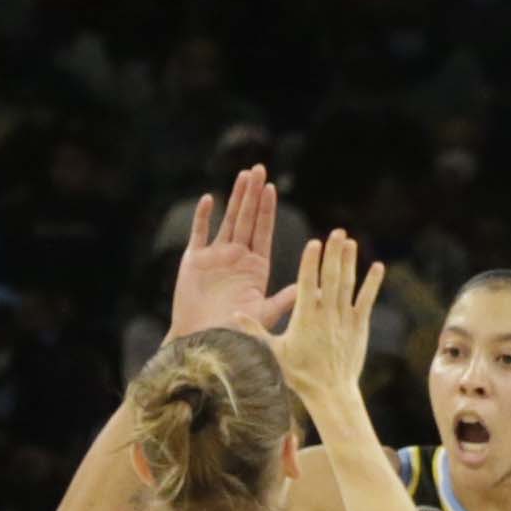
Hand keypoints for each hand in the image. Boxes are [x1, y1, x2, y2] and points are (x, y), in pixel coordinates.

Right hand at [169, 166, 284, 338]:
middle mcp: (237, 257)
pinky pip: (199, 233)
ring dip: (234, 199)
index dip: (266, 210)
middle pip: (246, 220)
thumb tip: (316, 289)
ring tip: (242, 176)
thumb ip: (285, 299)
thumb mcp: (265, 313)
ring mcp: (216, 257)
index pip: (263, 231)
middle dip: (252, 195)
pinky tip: (210, 199)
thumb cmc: (236, 332)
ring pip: (227, 221)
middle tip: (259, 169)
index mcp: (255, 267)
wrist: (203, 341)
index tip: (272, 188)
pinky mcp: (194, 260)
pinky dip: (204, 217)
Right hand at [268, 223, 382, 421]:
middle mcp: (326, 314)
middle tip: (337, 231)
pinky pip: (367, 300)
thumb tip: (233, 314)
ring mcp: (345, 319)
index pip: (307, 283)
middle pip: (330, 277)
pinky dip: (373, 283)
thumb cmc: (300, 374)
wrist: (331, 392)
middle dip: (333, 253)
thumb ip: (254, 330)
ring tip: (351, 241)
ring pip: (348, 284)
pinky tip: (378, 266)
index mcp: (305, 317)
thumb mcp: (273, 352)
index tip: (314, 242)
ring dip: (350, 262)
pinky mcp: (359, 326)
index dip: (311, 262)